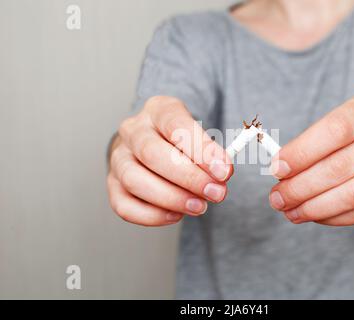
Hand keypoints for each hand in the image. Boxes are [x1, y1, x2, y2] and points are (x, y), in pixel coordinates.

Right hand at [107, 96, 232, 225]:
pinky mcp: (113, 185)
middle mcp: (133, 130)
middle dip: (188, 178)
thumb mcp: (201, 136)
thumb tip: (221, 174)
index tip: (224, 171)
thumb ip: (211, 154)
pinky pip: (125, 206)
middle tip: (216, 193)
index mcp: (158, 110)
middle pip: (152, 153)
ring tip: (199, 206)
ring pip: (134, 180)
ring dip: (171, 198)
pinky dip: (152, 215)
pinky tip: (176, 214)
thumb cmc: (183, 141)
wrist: (159, 144)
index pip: (176, 124)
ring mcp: (119, 158)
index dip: (201, 150)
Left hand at [269, 95, 353, 225]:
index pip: (335, 130)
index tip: (276, 168)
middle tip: (277, 198)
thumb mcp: (338, 132)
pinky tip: (312, 215)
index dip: (302, 152)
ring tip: (290, 211)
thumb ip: (310, 147)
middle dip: (299, 187)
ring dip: (312, 207)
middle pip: (338, 166)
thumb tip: (279, 171)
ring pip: (350, 195)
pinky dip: (330, 217)